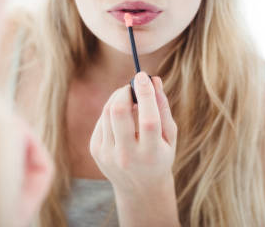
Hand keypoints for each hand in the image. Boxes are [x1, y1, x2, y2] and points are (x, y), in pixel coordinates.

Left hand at [90, 71, 178, 225]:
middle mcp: (127, 156)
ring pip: (108, 113)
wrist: (139, 188)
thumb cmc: (160, 155)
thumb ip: (163, 107)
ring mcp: (108, 155)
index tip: (143, 76)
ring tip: (130, 99)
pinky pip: (102, 120)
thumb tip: (154, 80)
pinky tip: (121, 116)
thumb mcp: (169, 136)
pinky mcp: (95, 150)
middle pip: (119, 113)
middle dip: (125, 92)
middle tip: (133, 86)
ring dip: (118, 98)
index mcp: (151, 154)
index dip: (145, 95)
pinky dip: (111, 111)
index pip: (148, 120)